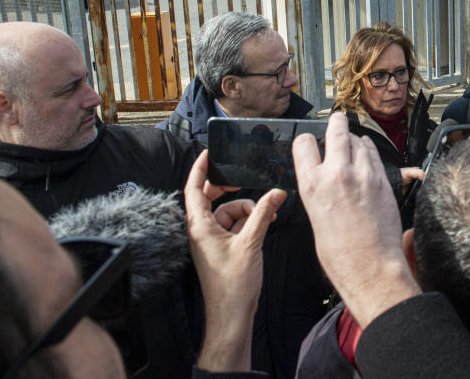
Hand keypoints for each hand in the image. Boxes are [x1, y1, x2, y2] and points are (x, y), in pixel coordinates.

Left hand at [185, 150, 285, 371]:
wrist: (232, 315)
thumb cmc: (233, 286)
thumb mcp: (251, 243)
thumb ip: (263, 214)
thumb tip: (276, 193)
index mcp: (200, 227)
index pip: (193, 190)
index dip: (199, 169)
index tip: (207, 153)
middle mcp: (201, 231)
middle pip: (210, 199)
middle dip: (229, 190)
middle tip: (244, 182)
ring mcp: (211, 241)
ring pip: (226, 212)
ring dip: (246, 210)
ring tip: (265, 216)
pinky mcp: (221, 249)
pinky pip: (233, 226)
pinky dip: (247, 222)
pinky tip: (263, 225)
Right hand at [294, 112, 419, 326]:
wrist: (371, 268)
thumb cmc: (341, 254)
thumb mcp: (315, 217)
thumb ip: (318, 191)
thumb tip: (323, 178)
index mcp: (312, 185)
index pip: (304, 142)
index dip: (308, 140)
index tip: (312, 142)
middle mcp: (336, 174)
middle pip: (336, 128)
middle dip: (336, 123)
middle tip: (337, 122)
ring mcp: (363, 175)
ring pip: (358, 139)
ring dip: (354, 140)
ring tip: (353, 148)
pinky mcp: (382, 180)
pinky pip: (374, 154)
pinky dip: (369, 152)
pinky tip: (367, 158)